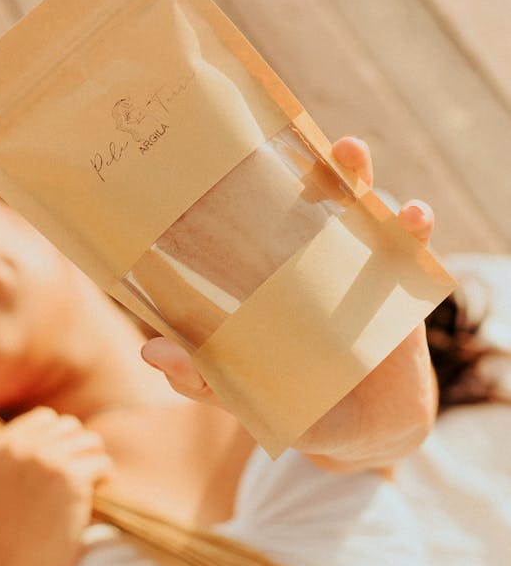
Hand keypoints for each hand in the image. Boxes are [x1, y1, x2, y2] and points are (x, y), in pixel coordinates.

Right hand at [0, 407, 111, 565]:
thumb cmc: (17, 533)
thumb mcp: (5, 483)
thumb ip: (24, 451)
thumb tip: (60, 422)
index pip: (45, 417)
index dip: (60, 440)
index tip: (61, 468)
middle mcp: (19, 447)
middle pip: (69, 426)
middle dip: (79, 449)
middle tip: (80, 479)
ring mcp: (44, 460)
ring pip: (90, 441)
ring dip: (94, 463)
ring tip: (90, 488)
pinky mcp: (70, 477)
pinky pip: (102, 462)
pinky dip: (106, 479)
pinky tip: (96, 499)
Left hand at [141, 136, 436, 469]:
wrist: (359, 431)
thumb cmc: (291, 402)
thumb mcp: (240, 392)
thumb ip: (202, 376)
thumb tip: (151, 351)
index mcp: (267, 273)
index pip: (251, 218)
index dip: (239, 182)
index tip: (223, 147)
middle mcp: (309, 257)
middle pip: (305, 198)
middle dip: (297, 161)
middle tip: (283, 134)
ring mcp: (353, 265)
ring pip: (356, 207)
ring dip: (356, 174)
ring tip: (350, 151)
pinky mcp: (395, 285)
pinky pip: (409, 248)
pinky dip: (414, 227)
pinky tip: (414, 215)